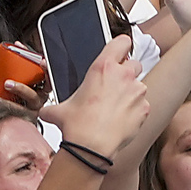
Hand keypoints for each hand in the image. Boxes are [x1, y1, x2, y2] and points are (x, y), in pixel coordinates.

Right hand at [52, 32, 154, 152]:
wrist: (92, 147)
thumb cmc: (77, 125)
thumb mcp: (59, 111)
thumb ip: (54, 107)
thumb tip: (46, 112)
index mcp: (102, 68)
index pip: (121, 42)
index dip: (121, 46)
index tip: (120, 51)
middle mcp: (123, 75)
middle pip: (134, 64)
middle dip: (127, 73)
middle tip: (114, 87)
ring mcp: (137, 91)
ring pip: (139, 86)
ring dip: (130, 94)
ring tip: (115, 108)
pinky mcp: (144, 108)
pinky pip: (143, 105)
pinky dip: (135, 111)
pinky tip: (122, 120)